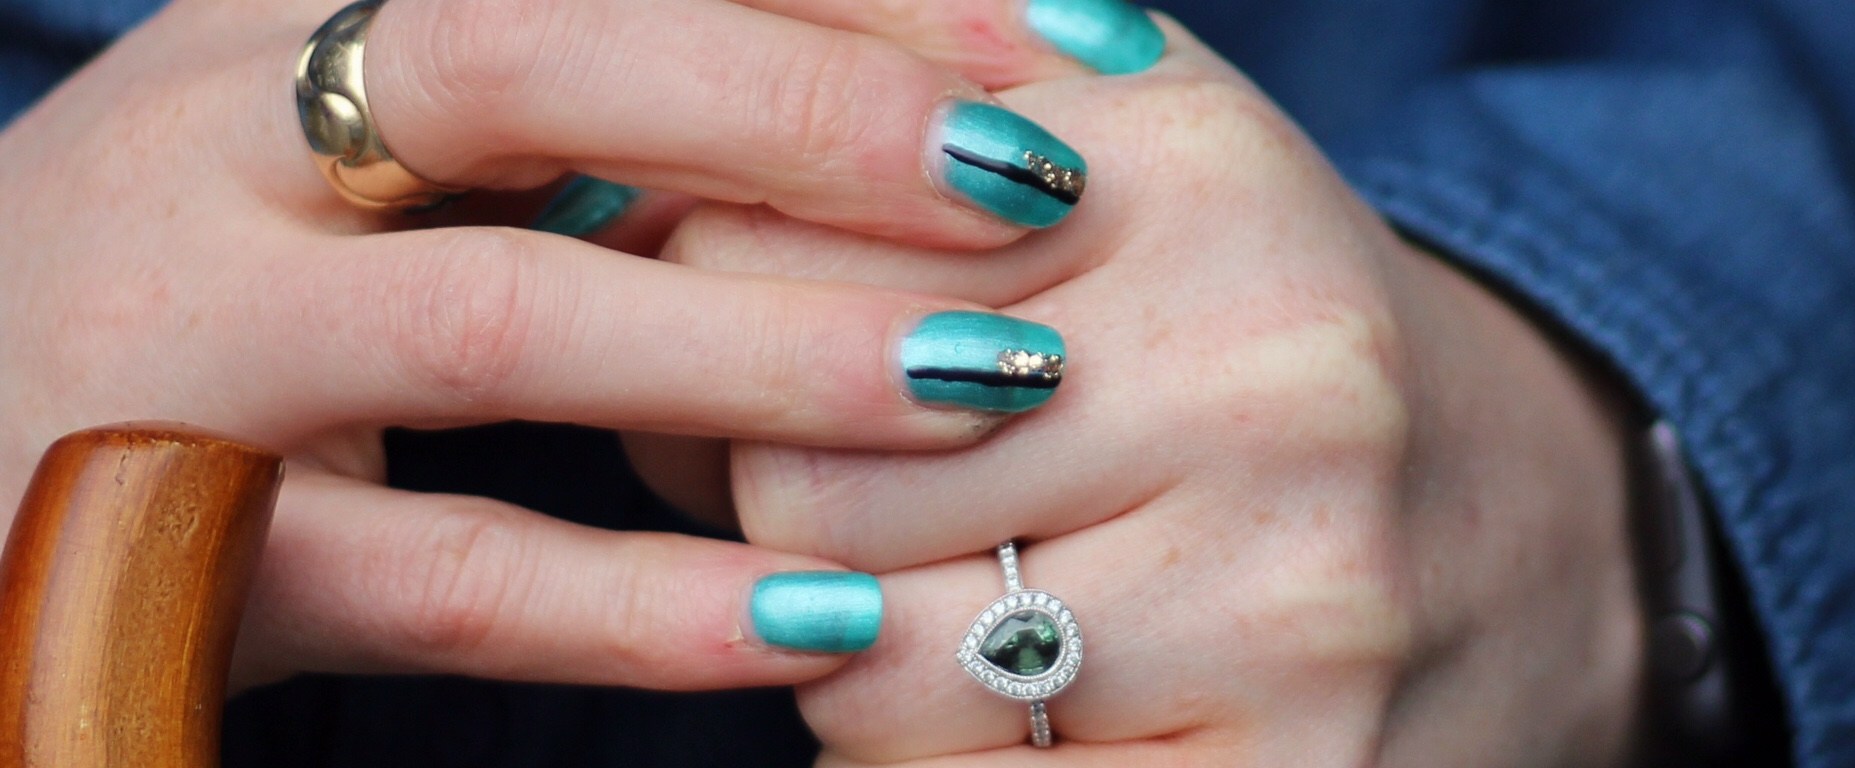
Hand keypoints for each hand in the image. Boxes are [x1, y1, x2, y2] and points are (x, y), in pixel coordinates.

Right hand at [0, 0, 1158, 689]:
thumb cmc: (205, 282)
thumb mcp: (356, 144)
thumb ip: (573, 111)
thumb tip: (872, 95)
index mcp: (301, 11)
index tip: (1065, 32)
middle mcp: (229, 138)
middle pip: (541, 63)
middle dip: (812, 114)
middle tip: (1032, 180)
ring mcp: (184, 340)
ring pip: (502, 315)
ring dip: (767, 347)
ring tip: (987, 384)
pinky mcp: (171, 550)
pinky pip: (445, 575)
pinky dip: (646, 600)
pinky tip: (817, 616)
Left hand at [648, 18, 1644, 765]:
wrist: (1513, 518)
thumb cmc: (1240, 329)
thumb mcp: (1108, 150)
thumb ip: (898, 96)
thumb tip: (619, 180)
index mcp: (1189, 169)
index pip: (764, 263)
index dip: (716, 327)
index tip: (759, 339)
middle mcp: (1267, 372)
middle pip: (801, 483)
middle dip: (780, 508)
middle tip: (872, 492)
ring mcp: (1294, 594)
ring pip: (865, 668)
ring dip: (857, 650)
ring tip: (966, 589)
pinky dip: (929, 766)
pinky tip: (1017, 701)